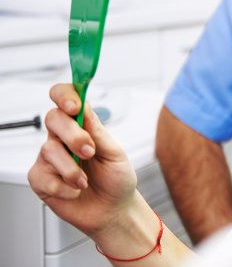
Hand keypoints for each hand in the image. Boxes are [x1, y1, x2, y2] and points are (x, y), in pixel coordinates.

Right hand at [28, 84, 137, 238]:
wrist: (113, 210)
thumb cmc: (116, 179)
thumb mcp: (115, 152)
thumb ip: (97, 131)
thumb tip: (84, 107)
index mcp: (83, 126)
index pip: (65, 99)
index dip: (64, 95)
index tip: (74, 105)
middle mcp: (63, 138)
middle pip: (53, 119)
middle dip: (72, 134)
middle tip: (89, 151)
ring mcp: (50, 158)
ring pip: (49, 149)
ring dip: (72, 168)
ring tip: (86, 181)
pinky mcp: (41, 179)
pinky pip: (43, 176)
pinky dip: (63, 186)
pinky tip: (75, 191)